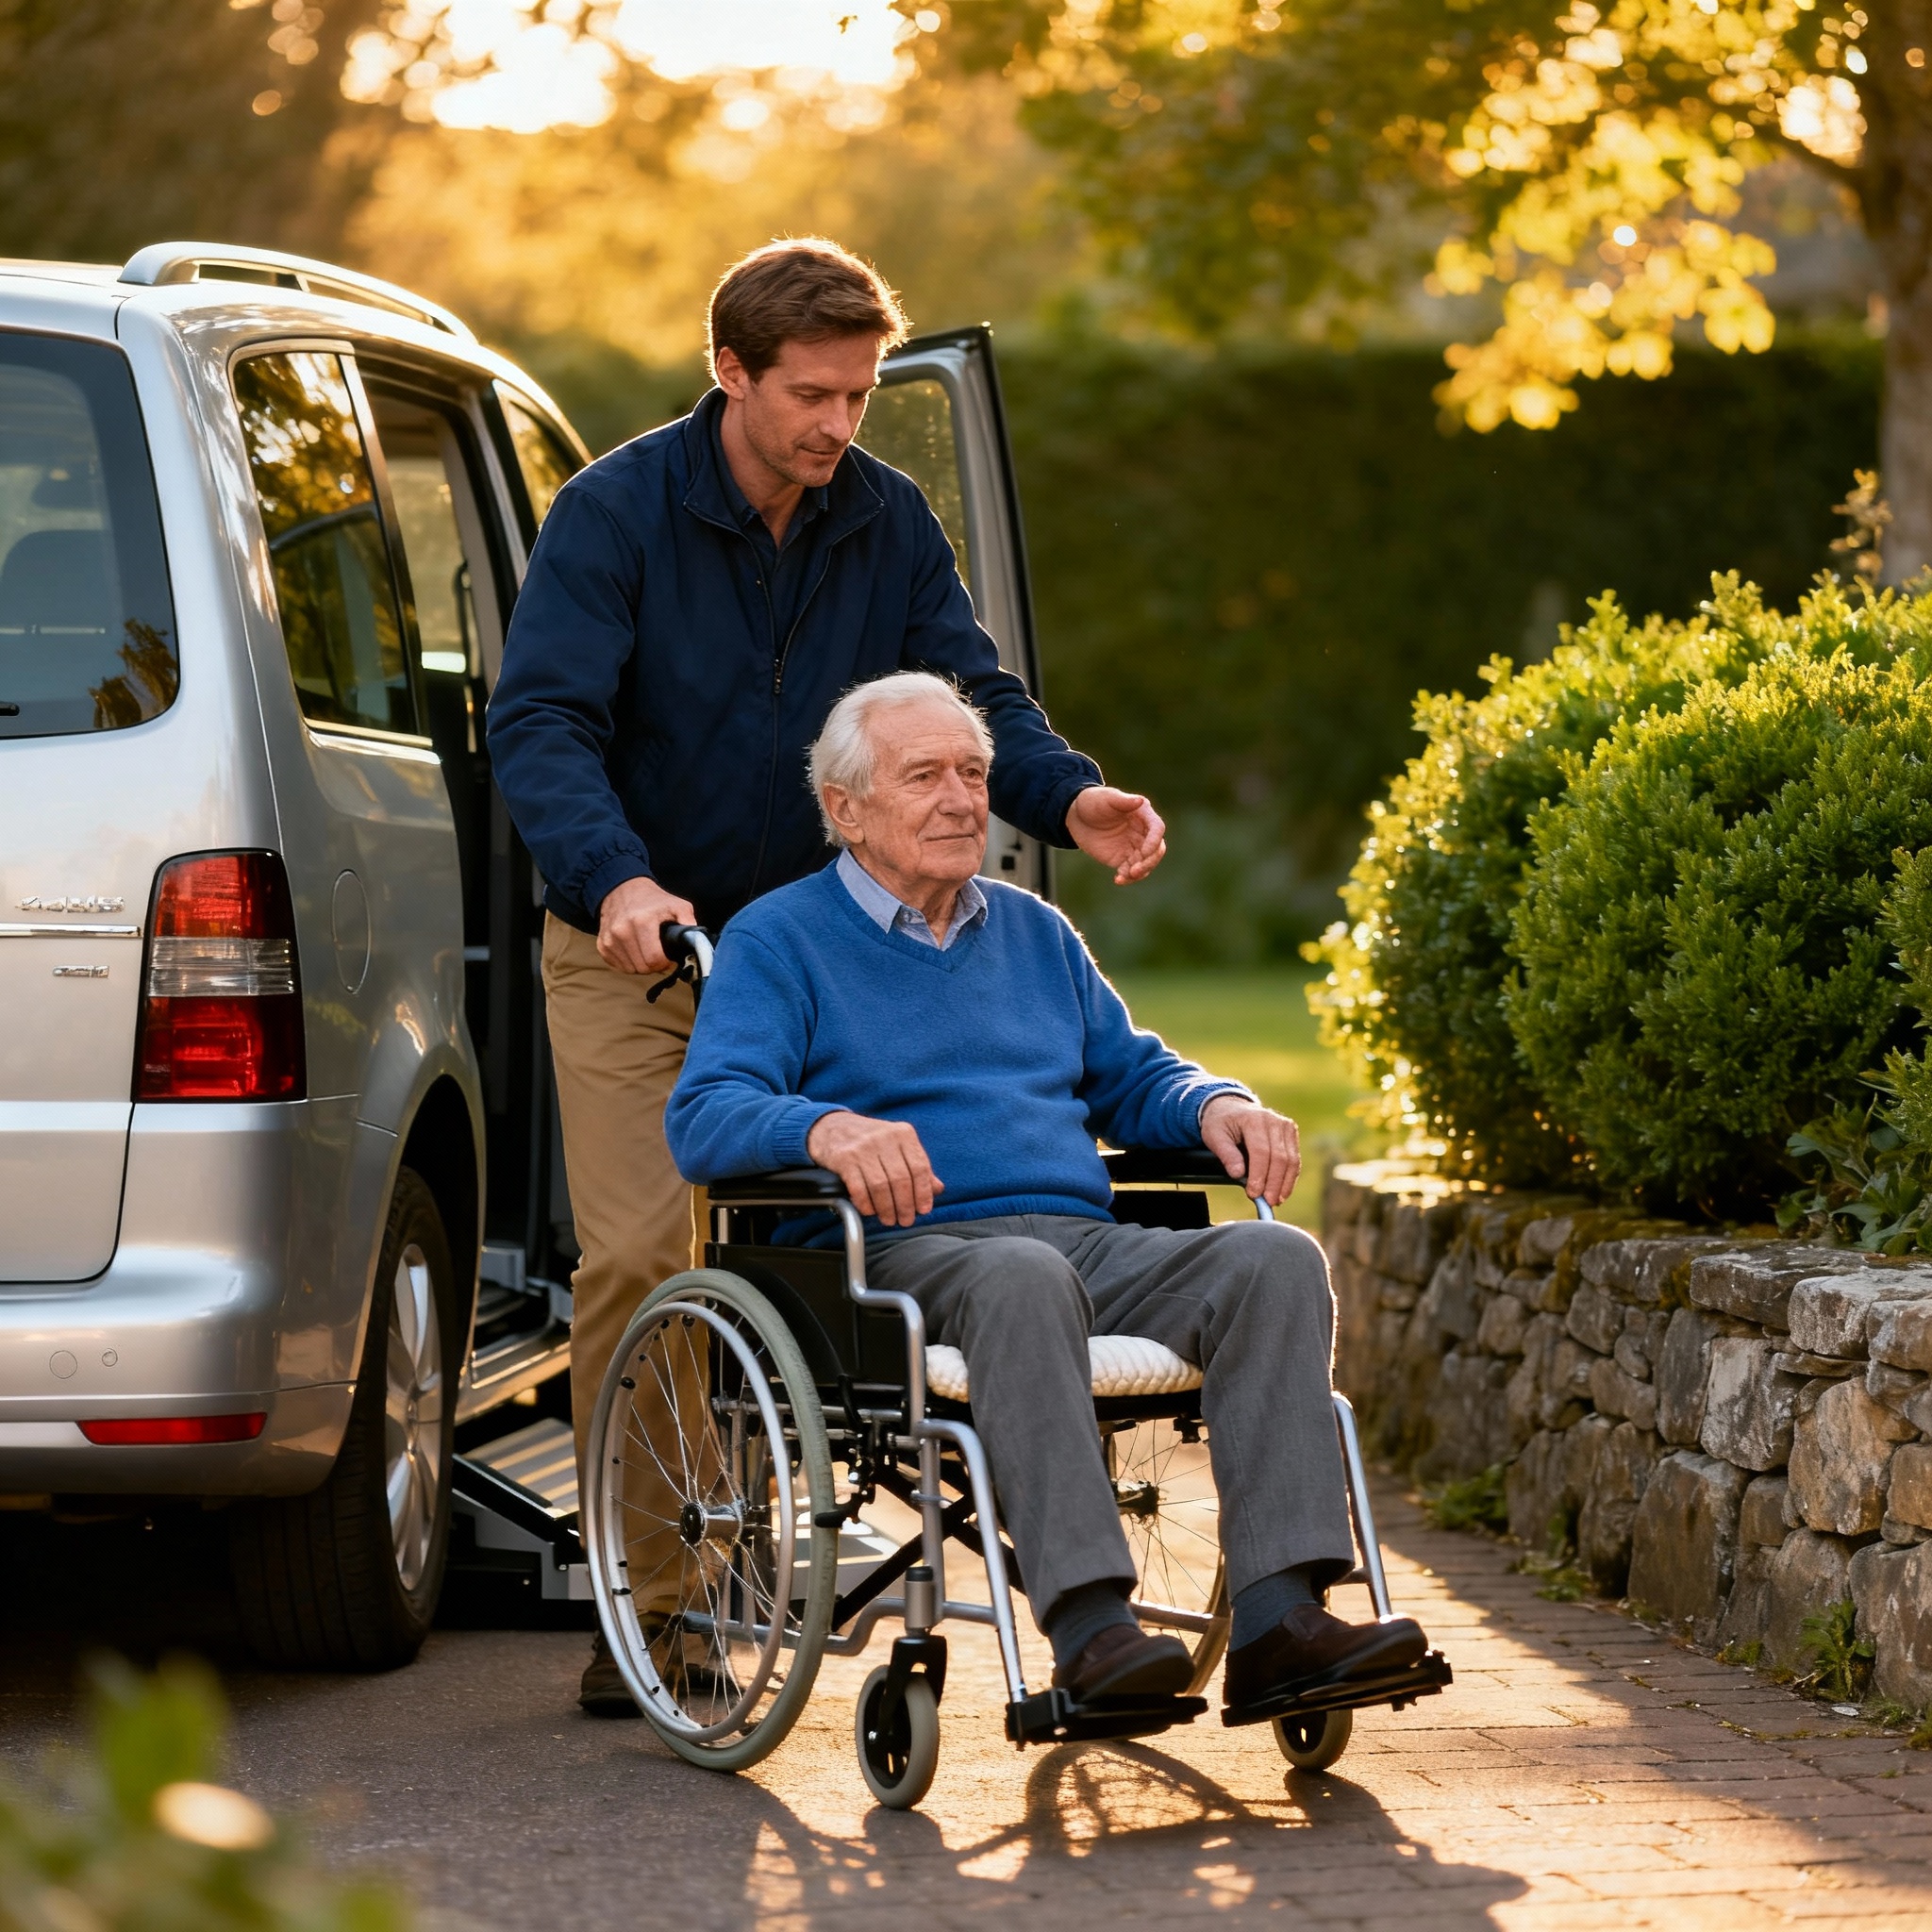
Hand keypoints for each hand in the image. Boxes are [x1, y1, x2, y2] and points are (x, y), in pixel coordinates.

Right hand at [597, 876, 696, 974]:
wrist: (621, 889)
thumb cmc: (653, 900)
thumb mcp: (677, 905)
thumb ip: (690, 924)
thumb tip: (697, 944)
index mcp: (642, 921)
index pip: (654, 960)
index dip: (665, 962)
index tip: (668, 955)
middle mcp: (622, 931)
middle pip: (643, 967)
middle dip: (654, 965)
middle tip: (659, 953)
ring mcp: (609, 939)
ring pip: (631, 969)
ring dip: (641, 964)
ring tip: (646, 948)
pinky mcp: (602, 944)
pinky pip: (618, 966)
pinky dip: (628, 962)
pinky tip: (634, 949)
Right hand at [806, 1110, 943, 1226]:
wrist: (832, 1128)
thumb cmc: (870, 1141)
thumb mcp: (897, 1146)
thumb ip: (916, 1166)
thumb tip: (937, 1189)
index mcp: (903, 1133)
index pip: (920, 1167)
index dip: (924, 1192)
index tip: (924, 1209)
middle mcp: (884, 1137)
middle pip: (901, 1179)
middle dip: (905, 1205)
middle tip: (905, 1220)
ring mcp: (863, 1147)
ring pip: (881, 1186)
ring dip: (887, 1208)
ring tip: (889, 1219)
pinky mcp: (844, 1158)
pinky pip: (859, 1188)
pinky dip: (866, 1204)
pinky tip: (870, 1210)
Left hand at [1067, 785, 1166, 883]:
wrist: (1076, 816)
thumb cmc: (1093, 801)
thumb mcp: (1106, 798)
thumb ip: (1123, 800)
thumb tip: (1140, 801)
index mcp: (1143, 814)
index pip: (1157, 828)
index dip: (1154, 841)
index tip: (1144, 852)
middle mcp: (1142, 832)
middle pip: (1157, 849)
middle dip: (1150, 861)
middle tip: (1135, 870)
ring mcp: (1134, 846)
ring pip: (1146, 863)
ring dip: (1140, 872)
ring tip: (1125, 876)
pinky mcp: (1123, 859)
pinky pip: (1131, 871)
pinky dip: (1128, 878)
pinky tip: (1118, 880)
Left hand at [1200, 1094, 1300, 1206]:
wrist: (1232, 1107)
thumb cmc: (1221, 1123)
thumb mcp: (1213, 1135)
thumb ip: (1226, 1154)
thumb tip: (1238, 1174)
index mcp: (1253, 1119)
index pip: (1260, 1152)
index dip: (1259, 1175)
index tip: (1253, 1193)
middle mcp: (1273, 1120)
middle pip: (1279, 1157)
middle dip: (1274, 1183)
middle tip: (1267, 1202)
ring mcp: (1285, 1126)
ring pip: (1291, 1160)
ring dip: (1285, 1183)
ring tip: (1276, 1200)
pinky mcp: (1291, 1133)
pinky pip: (1294, 1159)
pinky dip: (1290, 1177)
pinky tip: (1282, 1191)